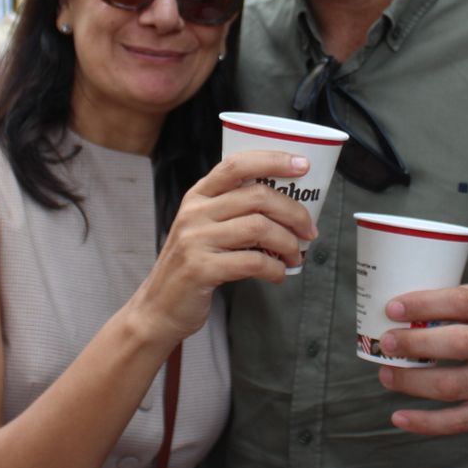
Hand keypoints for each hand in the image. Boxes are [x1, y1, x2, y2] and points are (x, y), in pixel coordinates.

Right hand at [126, 150, 317, 344]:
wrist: (158, 307)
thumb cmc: (192, 265)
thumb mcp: (203, 227)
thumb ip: (233, 210)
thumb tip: (287, 204)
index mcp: (198, 195)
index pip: (237, 164)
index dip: (273, 160)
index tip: (302, 164)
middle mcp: (195, 212)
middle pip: (257, 196)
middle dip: (294, 212)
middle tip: (309, 230)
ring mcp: (195, 240)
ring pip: (259, 228)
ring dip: (287, 243)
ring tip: (295, 256)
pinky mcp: (201, 269)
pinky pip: (252, 262)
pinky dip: (274, 268)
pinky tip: (278, 274)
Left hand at [373, 285, 467, 435]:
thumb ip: (464, 302)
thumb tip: (413, 301)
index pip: (464, 304)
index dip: (427, 304)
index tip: (394, 307)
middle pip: (459, 344)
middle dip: (417, 343)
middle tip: (387, 342)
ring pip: (453, 385)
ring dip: (413, 382)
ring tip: (386, 374)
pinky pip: (458, 421)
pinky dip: (426, 422)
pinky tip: (399, 417)